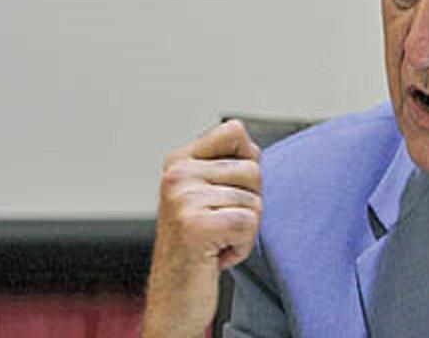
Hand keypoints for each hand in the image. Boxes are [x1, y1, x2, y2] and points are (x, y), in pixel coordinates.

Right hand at [142, 120, 261, 337]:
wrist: (174, 299)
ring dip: (245, 230)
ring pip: (255, 200)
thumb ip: (229, 167)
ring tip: (216, 241)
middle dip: (249, 204)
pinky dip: (242, 248)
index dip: (247, 160)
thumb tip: (254, 148)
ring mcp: (182, 198)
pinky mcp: (195, 225)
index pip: (234, 130)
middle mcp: (176, 174)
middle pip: (253, 170)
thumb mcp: (210, 198)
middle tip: (220, 226)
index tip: (228, 192)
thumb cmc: (199, 247)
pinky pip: (249, 225)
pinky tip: (216, 256)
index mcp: (179, 161)